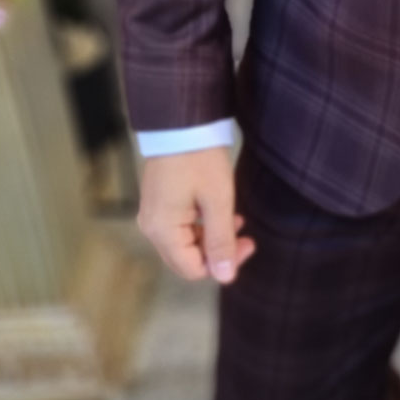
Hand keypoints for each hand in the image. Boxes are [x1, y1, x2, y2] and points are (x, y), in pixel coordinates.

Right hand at [136, 146, 255, 282]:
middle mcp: (151, 227)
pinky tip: (222, 212)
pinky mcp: (158, 203)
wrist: (181, 123)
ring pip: (186, 243)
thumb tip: (225, 277)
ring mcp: (152, 215)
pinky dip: (202, 225)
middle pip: (187, 259)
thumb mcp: (218, 201)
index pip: (193, 269)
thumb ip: (221, 241)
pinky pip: (180, 227)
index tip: (248, 244)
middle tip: (247, 236)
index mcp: (162, 231)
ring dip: (213, 238)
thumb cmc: (200, 158)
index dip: (223, 264)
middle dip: (219, 252)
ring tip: (237, 220)